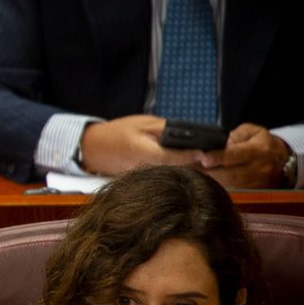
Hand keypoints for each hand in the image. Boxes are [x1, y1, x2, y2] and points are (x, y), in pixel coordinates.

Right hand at [79, 115, 200, 175]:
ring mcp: (143, 177)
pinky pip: (163, 176)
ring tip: (202, 162)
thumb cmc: (116, 132)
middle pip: (175, 169)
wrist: (92, 148)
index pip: (172, 157)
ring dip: (186, 169)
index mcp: (144, 152)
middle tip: (211, 159)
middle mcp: (145, 168)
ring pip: (170, 174)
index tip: (206, 153)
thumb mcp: (142, 123)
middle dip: (193, 164)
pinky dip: (174, 171)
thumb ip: (164, 129)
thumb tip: (189, 134)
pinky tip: (184, 165)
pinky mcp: (143, 180)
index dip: (190, 155)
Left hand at [196, 123, 289, 188]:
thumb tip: (224, 143)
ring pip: (232, 185)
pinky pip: (235, 191)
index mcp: (260, 149)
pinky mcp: (254, 190)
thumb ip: (237, 134)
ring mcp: (258, 181)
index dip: (219, 157)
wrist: (282, 159)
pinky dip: (220, 187)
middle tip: (191, 170)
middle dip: (210, 173)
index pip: (237, 154)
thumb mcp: (253, 131)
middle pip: (232, 174)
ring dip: (212, 182)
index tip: (204, 159)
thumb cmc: (262, 142)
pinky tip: (206, 183)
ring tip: (194, 177)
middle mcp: (260, 167)